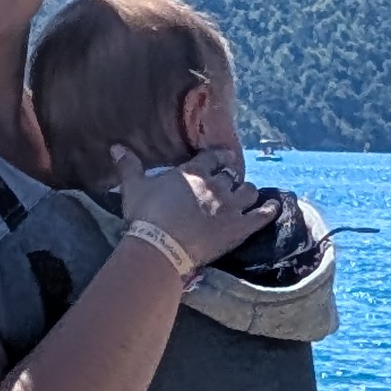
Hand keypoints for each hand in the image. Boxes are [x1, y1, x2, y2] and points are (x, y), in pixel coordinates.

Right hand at [111, 143, 276, 272]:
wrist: (162, 244)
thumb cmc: (147, 215)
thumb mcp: (133, 187)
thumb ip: (128, 166)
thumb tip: (116, 146)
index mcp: (193, 172)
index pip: (211, 157)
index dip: (216, 158)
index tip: (220, 158)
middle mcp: (216, 184)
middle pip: (231, 174)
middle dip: (231, 176)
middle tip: (231, 180)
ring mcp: (231, 205)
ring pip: (248, 191)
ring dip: (248, 192)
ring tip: (247, 195)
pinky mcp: (241, 227)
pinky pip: (262, 215)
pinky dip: (269, 211)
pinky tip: (274, 208)